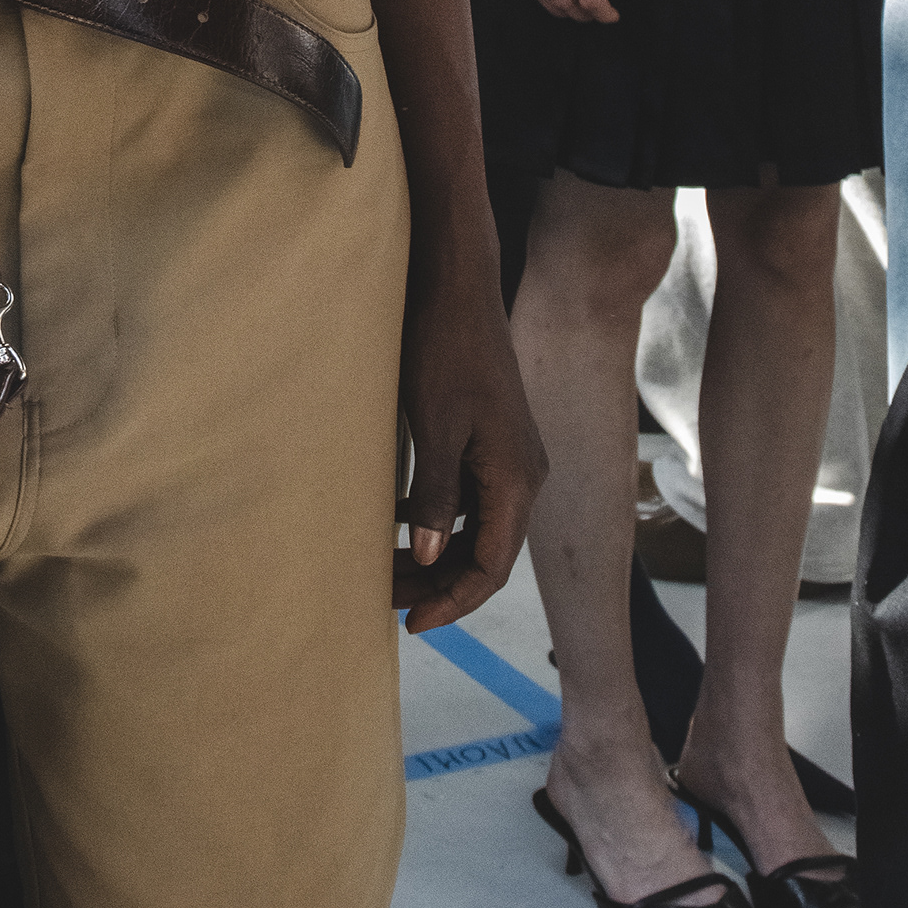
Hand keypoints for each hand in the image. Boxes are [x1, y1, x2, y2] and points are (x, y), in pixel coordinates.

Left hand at [393, 249, 544, 629]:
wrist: (457, 284)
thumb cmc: (445, 348)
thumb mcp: (435, 426)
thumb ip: (438, 496)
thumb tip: (435, 560)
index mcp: (516, 479)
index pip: (491, 567)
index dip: (453, 602)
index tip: (409, 623)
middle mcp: (523, 474)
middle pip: (486, 553)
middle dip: (439, 584)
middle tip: (384, 598)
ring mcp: (509, 455)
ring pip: (477, 526)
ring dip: (436, 553)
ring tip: (386, 567)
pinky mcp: (492, 437)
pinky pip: (470, 495)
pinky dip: (438, 517)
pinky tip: (400, 519)